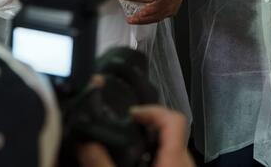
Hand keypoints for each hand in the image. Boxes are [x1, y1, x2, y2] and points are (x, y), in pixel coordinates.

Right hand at [76, 104, 194, 166]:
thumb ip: (101, 163)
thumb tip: (85, 145)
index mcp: (174, 159)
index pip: (174, 119)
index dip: (152, 110)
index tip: (132, 112)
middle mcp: (184, 163)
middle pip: (173, 129)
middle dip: (149, 125)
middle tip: (127, 127)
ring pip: (173, 146)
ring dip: (152, 141)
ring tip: (130, 145)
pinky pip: (172, 159)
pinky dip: (156, 154)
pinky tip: (139, 163)